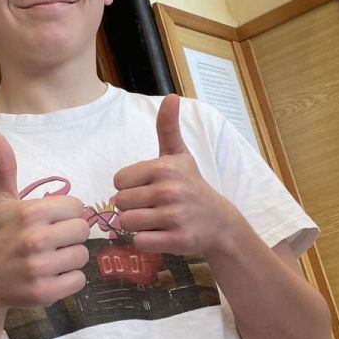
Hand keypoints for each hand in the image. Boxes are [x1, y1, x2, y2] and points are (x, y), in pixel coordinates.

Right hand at [0, 133, 90, 310]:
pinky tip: (51, 275)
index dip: (66, 213)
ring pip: (82, 256)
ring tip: (50, 258)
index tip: (49, 221)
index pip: (77, 206)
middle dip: (70, 235)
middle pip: (83, 230)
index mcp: (30, 212)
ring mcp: (40, 268)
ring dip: (70, 257)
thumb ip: (5, 167)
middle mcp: (35, 239)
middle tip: (51, 241)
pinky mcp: (45, 292)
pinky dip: (69, 279)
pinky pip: (79, 280)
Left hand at [112, 95, 233, 254]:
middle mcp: (169, 191)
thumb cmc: (192, 185)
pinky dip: (146, 241)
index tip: (147, 188)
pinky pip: (140, 242)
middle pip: (120, 203)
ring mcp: (174, 217)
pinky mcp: (177, 241)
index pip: (118, 181)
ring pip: (127, 223)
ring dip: (137, 225)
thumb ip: (168, 127)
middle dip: (132, 207)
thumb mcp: (180, 155)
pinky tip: (162, 234)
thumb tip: (171, 96)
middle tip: (152, 206)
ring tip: (156, 220)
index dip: (129, 186)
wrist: (219, 222)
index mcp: (164, 168)